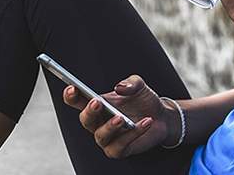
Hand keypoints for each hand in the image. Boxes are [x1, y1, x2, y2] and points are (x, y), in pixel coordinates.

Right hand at [62, 74, 181, 158]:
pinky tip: (146, 122)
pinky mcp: (119, 150)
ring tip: (120, 118)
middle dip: (90, 112)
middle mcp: (98, 123)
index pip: (78, 101)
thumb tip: (120, 87)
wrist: (161, 116)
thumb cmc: (143, 101)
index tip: (72, 88)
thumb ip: (130, 83)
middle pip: (86, 120)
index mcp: (97, 105)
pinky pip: (121, 145)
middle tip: (97, 103)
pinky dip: (134, 133)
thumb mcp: (139, 86)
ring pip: (101, 135)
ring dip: (110, 126)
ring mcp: (108, 138)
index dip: (71, 96)